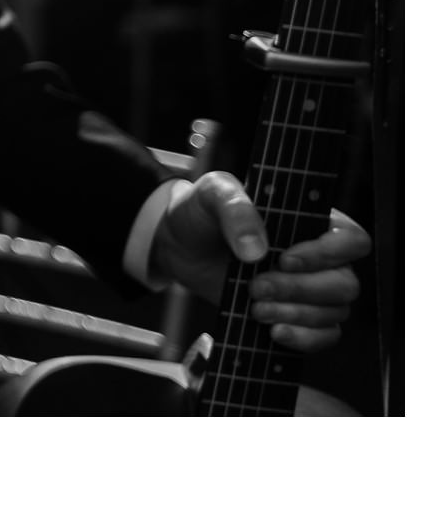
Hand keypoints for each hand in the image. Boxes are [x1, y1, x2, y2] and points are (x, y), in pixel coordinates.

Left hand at [150, 171, 370, 350]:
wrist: (179, 245)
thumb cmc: (203, 211)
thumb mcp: (213, 193)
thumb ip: (236, 209)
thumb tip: (256, 250)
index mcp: (311, 221)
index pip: (352, 240)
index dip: (328, 254)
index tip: (285, 259)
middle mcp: (320, 257)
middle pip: (345, 284)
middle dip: (300, 290)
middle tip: (257, 286)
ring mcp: (310, 289)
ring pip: (335, 312)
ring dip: (296, 314)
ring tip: (255, 306)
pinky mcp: (296, 315)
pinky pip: (323, 336)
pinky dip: (303, 339)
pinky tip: (274, 331)